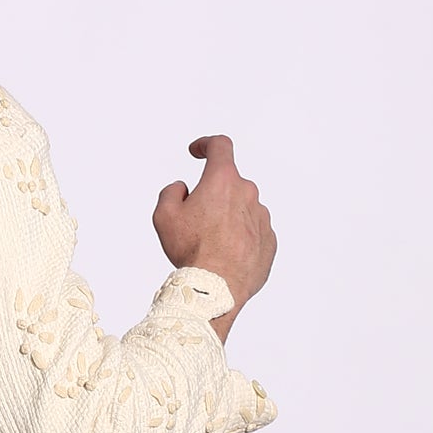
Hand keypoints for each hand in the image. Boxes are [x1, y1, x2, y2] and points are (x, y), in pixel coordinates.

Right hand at [153, 136, 275, 338]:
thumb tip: (182, 189)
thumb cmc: (191, 251)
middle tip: (195, 221)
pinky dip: (239, 238)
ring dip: (227, 218)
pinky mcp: (269, 241)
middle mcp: (248, 193)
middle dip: (212, 196)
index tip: (198, 152)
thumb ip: (171, 192)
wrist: (217, 288)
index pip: (220, 146)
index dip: (206, 144)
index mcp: (222, 180)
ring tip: (210, 245)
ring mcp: (262, 217)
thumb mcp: (164, 216)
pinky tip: (224, 257)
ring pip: (242, 209)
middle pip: (229, 184)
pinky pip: (253, 232)